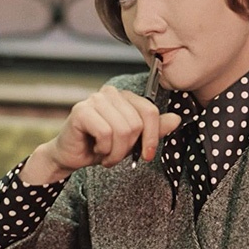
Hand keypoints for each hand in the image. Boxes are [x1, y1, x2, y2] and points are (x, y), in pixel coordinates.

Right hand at [19, 85, 180, 184]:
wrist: (72, 155)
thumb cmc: (101, 145)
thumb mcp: (132, 140)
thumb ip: (153, 129)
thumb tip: (177, 119)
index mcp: (125, 97)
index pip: (150, 111)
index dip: (152, 136)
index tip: (147, 155)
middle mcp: (110, 93)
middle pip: (136, 123)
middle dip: (128, 148)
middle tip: (115, 154)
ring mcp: (95, 100)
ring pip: (122, 130)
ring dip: (115, 152)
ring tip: (106, 154)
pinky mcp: (81, 111)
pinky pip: (106, 133)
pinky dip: (104, 149)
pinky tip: (96, 150)